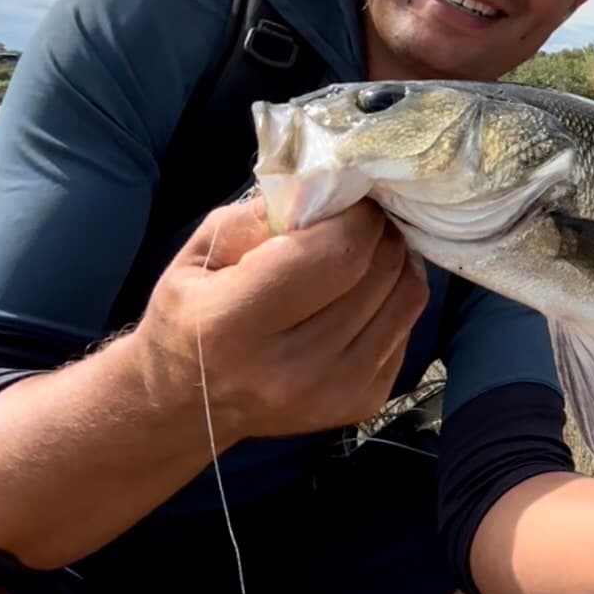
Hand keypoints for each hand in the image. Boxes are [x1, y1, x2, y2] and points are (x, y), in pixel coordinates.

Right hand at [132, 195, 428, 440]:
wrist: (187, 403)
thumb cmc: (190, 314)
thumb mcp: (203, 253)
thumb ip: (263, 216)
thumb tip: (333, 189)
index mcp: (236, 324)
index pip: (335, 255)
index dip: (357, 216)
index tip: (355, 197)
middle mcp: (289, 368)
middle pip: (375, 274)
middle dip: (379, 231)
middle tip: (366, 216)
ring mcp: (332, 392)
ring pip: (404, 298)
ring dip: (396, 260)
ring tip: (371, 247)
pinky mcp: (362, 404)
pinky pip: (406, 328)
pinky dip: (395, 298)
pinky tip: (368, 289)